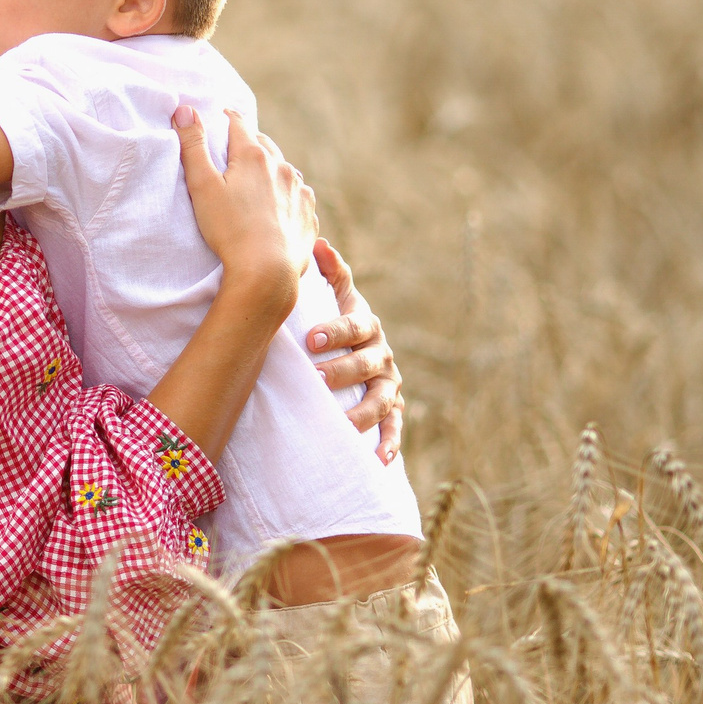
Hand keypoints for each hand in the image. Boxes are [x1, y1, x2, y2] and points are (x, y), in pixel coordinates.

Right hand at [174, 107, 311, 317]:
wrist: (267, 273)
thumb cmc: (229, 230)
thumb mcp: (202, 186)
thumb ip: (193, 146)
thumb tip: (185, 109)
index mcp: (253, 156)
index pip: (238, 123)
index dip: (226, 117)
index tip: (220, 116)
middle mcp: (281, 167)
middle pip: (263, 144)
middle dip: (248, 142)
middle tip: (234, 148)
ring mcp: (299, 191)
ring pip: (283, 169)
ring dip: (270, 168)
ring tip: (256, 179)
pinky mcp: (308, 215)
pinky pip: (298, 195)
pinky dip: (287, 193)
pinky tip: (278, 205)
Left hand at [309, 237, 402, 461]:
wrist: (359, 351)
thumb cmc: (336, 320)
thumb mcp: (335, 296)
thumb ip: (331, 272)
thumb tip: (319, 242)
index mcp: (367, 325)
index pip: (354, 326)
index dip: (334, 332)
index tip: (309, 340)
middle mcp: (382, 354)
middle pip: (367, 364)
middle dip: (343, 371)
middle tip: (316, 380)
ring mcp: (389, 384)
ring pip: (381, 398)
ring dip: (363, 411)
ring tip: (341, 423)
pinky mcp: (392, 410)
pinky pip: (393, 428)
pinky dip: (388, 443)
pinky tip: (378, 460)